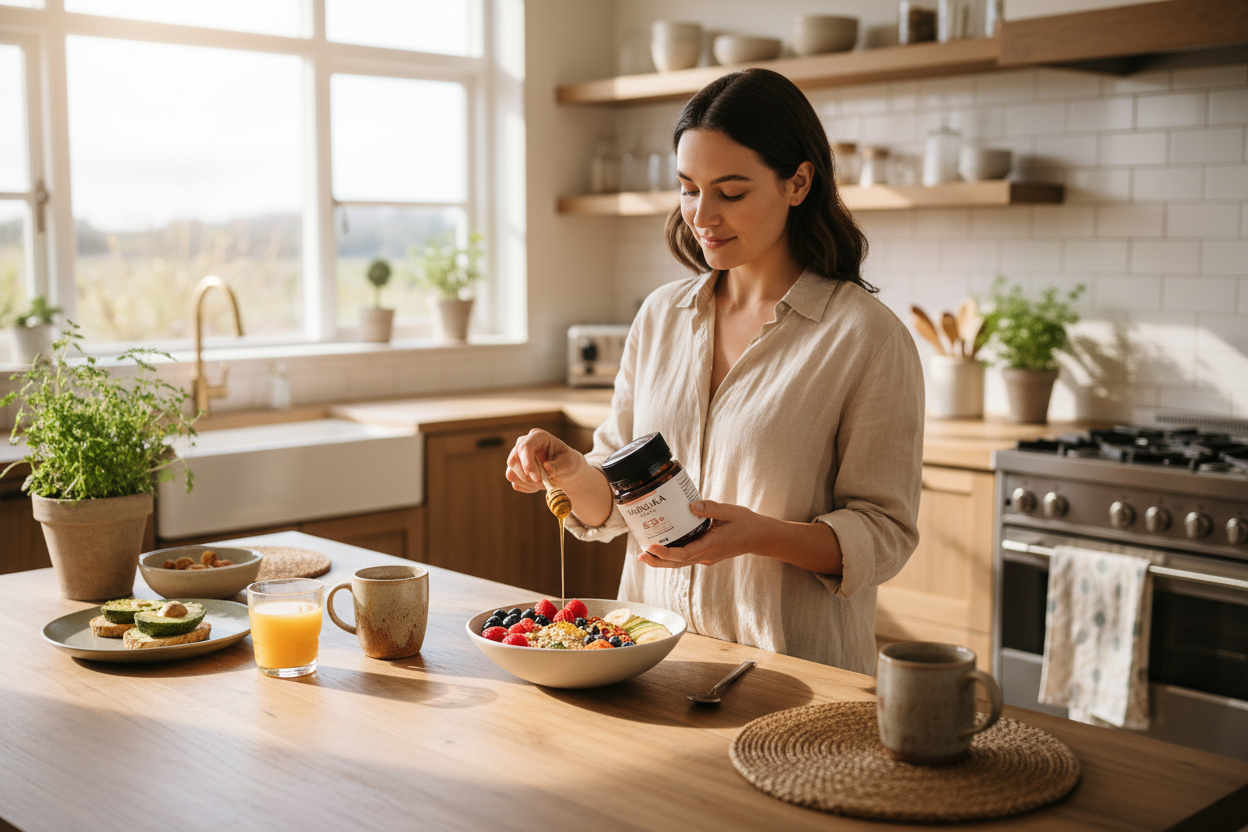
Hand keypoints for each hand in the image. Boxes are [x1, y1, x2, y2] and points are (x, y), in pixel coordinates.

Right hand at [505, 429, 585, 493]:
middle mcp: (523, 444)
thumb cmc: (567, 462)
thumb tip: (546, 468)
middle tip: (542, 484)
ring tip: (543, 483)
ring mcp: (517, 456)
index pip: (525, 446)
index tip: (537, 478)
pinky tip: (537, 485)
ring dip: (527, 483)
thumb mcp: (569, 463)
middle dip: (527, 476)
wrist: (564, 471)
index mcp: (538, 437)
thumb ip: (559, 466)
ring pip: (511, 473)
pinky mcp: (515, 469)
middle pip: (513, 460)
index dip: (528, 463)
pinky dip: (526, 487)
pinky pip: (515, 482)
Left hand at [638, 499, 771, 568]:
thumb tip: (692, 505)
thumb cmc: (745, 523)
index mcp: (711, 546)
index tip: (652, 547)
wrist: (759, 537)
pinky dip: (672, 555)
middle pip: (677, 563)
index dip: (666, 553)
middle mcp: (706, 555)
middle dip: (658, 561)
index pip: (684, 554)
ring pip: (680, 563)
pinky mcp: (705, 555)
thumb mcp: (731, 511)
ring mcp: (706, 557)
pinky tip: (661, 548)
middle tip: (641, 555)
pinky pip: (685, 558)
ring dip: (662, 560)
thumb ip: (711, 508)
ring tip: (645, 555)